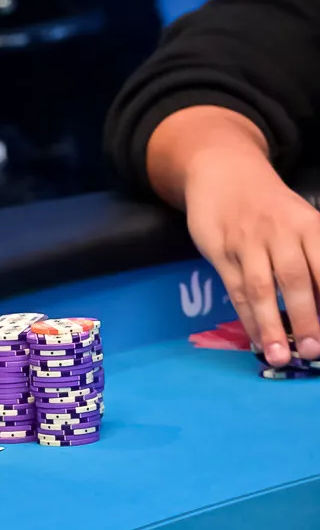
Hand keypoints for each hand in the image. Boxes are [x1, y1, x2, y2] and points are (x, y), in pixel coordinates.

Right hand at [183, 150, 319, 366]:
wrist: (224, 172)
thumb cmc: (273, 208)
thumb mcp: (304, 224)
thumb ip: (316, 261)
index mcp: (310, 226)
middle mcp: (280, 232)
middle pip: (295, 279)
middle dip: (306, 319)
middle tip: (313, 352)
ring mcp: (246, 241)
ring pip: (260, 287)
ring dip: (271, 325)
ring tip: (280, 357)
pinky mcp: (219, 249)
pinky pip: (234, 288)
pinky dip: (246, 316)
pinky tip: (256, 338)